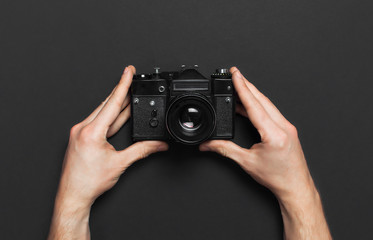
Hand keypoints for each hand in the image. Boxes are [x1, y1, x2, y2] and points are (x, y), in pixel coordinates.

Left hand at [48, 66, 167, 239]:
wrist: (74, 195)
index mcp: (91, 132)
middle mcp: (83, 128)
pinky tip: (118, 114)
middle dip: (122, 93)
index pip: (112, 103)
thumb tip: (158, 145)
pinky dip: (109, 117)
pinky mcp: (80, 137)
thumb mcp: (120, 163)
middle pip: (107, 105)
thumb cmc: (89, 182)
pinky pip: (97, 122)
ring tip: (129, 96)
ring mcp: (80, 132)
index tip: (128, 72)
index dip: (123, 85)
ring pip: (102, 113)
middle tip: (133, 81)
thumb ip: (142, 150)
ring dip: (116, 105)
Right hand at [200, 67, 331, 238]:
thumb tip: (208, 144)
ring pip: (267, 104)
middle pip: (262, 99)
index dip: (242, 88)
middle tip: (235, 73)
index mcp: (274, 133)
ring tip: (238, 87)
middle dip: (247, 85)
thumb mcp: (247, 162)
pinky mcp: (287, 130)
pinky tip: (247, 106)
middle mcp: (283, 127)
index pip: (254, 105)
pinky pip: (271, 112)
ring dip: (253, 94)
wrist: (295, 187)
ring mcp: (287, 127)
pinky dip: (258, 105)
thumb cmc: (277, 177)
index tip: (235, 75)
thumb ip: (225, 150)